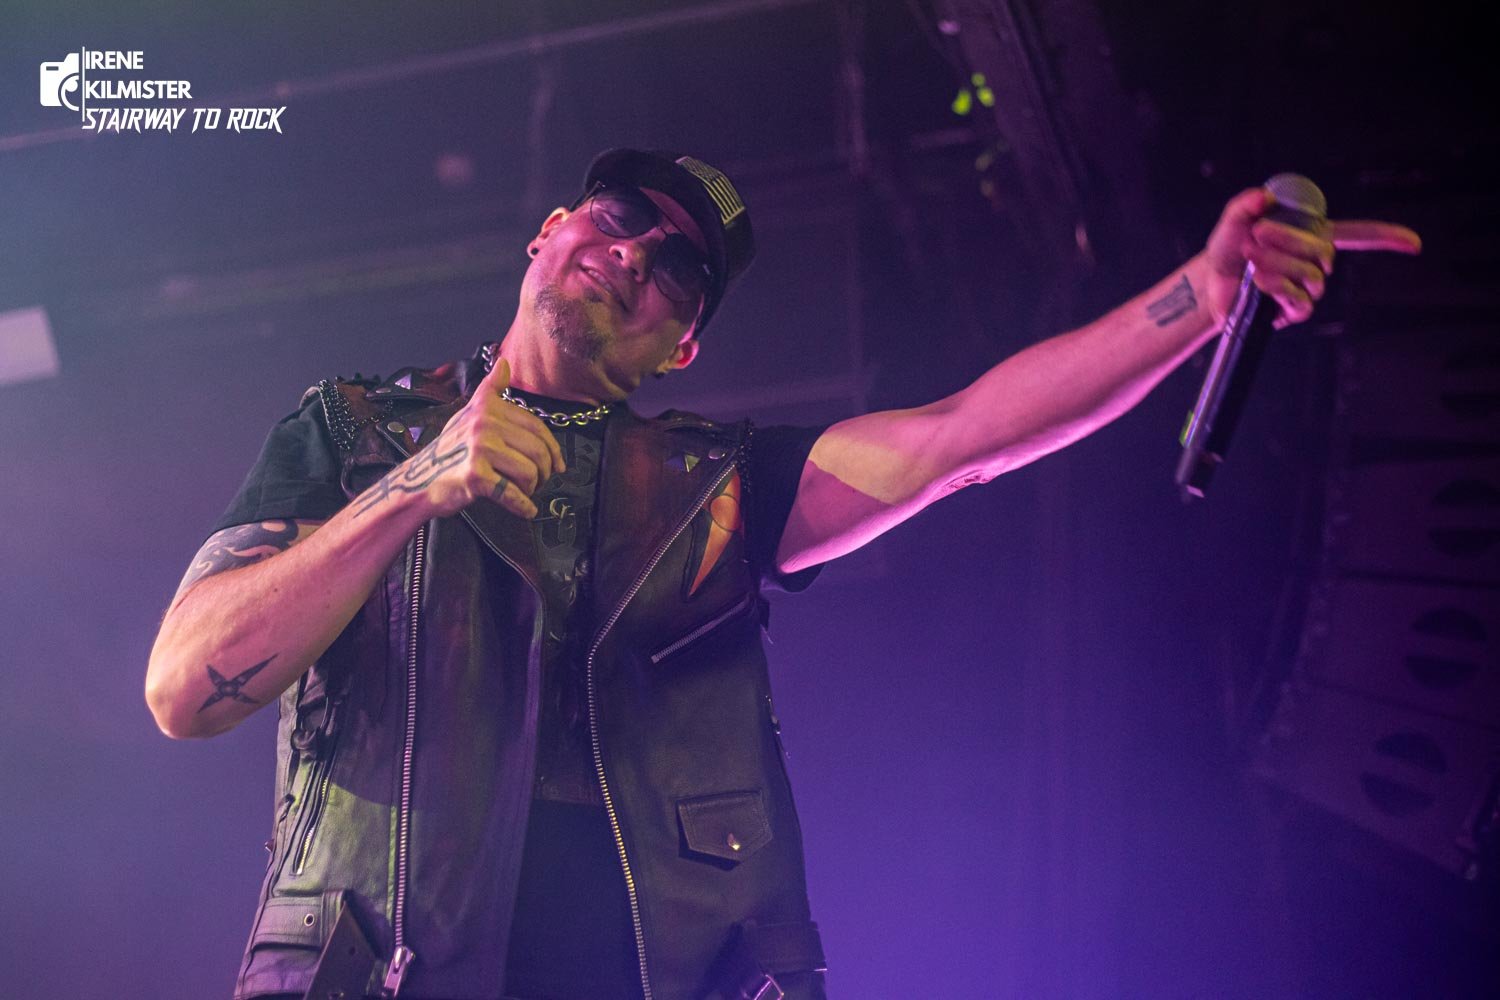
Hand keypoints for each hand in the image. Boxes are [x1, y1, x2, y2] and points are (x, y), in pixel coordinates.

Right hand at [361, 357, 565, 520]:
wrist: (419, 479)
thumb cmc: (449, 449)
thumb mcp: (469, 413)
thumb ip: (490, 391)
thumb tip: (504, 362)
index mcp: (488, 408)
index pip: (536, 427)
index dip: (553, 448)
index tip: (558, 464)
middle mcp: (484, 424)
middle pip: (537, 450)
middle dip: (545, 471)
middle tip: (540, 481)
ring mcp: (479, 449)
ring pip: (529, 472)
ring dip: (532, 488)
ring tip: (525, 492)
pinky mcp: (474, 476)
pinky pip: (512, 494)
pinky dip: (523, 507)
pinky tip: (526, 510)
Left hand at [1201, 186, 1421, 329]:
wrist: (1208, 285)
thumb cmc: (1227, 251)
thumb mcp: (1232, 223)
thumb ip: (1245, 206)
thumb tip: (1263, 197)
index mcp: (1310, 236)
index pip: (1358, 234)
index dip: (1386, 237)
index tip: (1414, 243)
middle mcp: (1314, 263)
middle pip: (1324, 251)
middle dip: (1290, 239)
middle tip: (1256, 234)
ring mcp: (1306, 288)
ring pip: (1310, 275)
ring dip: (1277, 263)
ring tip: (1250, 258)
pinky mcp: (1293, 311)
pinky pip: (1301, 301)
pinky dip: (1279, 287)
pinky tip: (1259, 281)